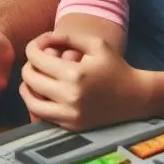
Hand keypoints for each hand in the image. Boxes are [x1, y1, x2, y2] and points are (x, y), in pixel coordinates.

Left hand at [19, 30, 149, 129]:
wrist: (136, 98)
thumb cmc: (115, 67)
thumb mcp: (95, 44)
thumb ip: (66, 37)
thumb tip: (43, 38)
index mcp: (75, 74)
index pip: (36, 58)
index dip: (32, 47)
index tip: (38, 45)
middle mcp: (69, 96)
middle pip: (30, 78)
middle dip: (29, 65)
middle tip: (37, 61)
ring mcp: (70, 115)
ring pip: (31, 101)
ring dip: (27, 87)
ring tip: (34, 79)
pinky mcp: (71, 126)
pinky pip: (42, 116)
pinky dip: (37, 103)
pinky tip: (43, 94)